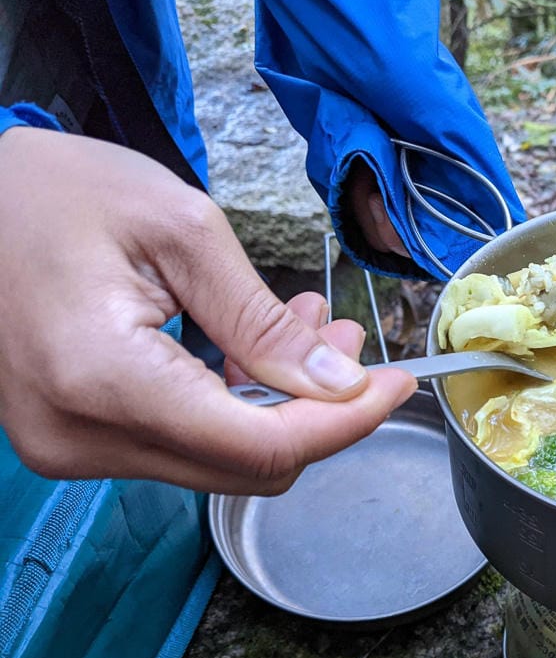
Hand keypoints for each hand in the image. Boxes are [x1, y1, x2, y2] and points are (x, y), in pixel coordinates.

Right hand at [0, 128, 415, 493]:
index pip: (262, 447)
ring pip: (218, 459)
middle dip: (316, 410)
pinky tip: (250, 346)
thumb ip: (261, 323)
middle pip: (245, 466)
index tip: (398, 384)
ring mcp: (69, 446)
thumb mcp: (180, 231)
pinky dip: (230, 404)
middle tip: (345, 338)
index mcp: (104, 380)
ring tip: (300, 326)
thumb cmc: (55, 191)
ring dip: (275, 403)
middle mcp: (79, 436)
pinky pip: (180, 442)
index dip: (345, 423)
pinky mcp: (72, 438)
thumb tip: (339, 385)